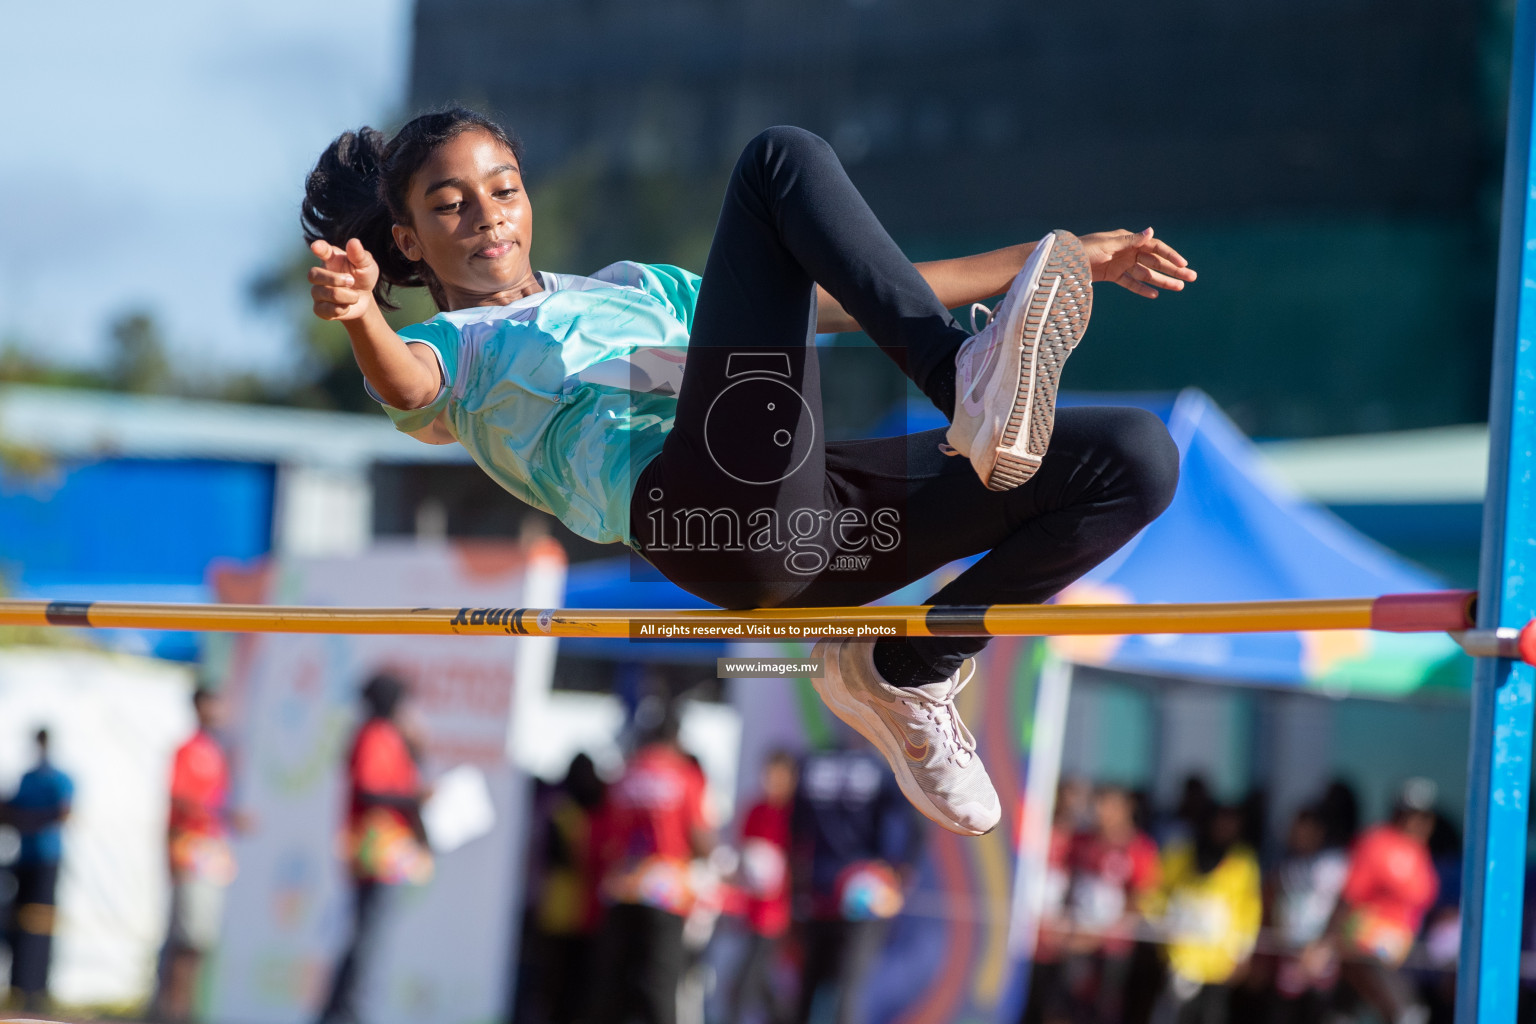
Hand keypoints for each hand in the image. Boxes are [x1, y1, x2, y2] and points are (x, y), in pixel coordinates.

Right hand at [309, 238, 380, 320]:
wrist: (365, 299)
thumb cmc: (363, 276)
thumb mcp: (367, 265)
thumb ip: (360, 255)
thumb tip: (353, 242)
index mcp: (331, 258)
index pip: (322, 250)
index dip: (318, 248)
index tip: (315, 247)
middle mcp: (320, 273)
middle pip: (314, 274)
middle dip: (335, 280)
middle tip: (352, 281)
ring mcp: (317, 291)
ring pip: (323, 294)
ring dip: (345, 296)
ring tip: (355, 296)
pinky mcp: (319, 308)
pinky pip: (325, 310)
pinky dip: (341, 309)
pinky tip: (347, 306)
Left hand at [1079, 228, 1196, 298]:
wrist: (1062, 262)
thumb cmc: (1083, 249)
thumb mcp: (1107, 245)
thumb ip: (1130, 241)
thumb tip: (1150, 231)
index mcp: (1127, 239)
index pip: (1155, 247)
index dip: (1170, 255)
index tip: (1183, 265)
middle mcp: (1126, 251)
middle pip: (1155, 261)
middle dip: (1173, 269)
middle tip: (1191, 278)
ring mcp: (1120, 264)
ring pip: (1145, 273)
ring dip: (1162, 281)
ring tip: (1179, 288)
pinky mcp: (1112, 275)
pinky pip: (1130, 283)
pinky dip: (1141, 288)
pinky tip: (1154, 294)